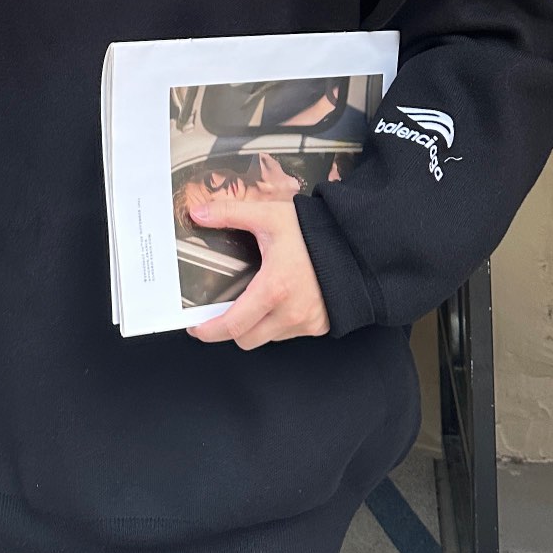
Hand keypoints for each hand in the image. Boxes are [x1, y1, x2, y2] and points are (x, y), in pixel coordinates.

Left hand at [183, 196, 330, 347]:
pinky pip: (290, 333)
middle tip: (223, 313)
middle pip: (246, 340)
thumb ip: (229, 214)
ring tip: (256, 300)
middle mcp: (290, 312)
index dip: (209, 331)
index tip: (197, 328)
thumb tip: (199, 213)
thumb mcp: (267, 216)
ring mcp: (307, 322)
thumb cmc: (314, 230)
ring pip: (268, 337)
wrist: (354, 241)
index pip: (233, 325)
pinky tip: (280, 300)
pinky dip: (279, 323)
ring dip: (257, 325)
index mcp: (273, 288)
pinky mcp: (320, 325)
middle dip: (231, 329)